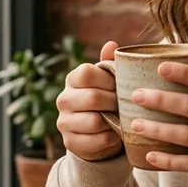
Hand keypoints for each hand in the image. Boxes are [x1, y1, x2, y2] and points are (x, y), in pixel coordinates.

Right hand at [56, 41, 123, 161]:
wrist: (96, 134)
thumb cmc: (106, 101)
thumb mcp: (108, 82)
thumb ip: (109, 64)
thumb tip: (111, 44)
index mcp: (73, 79)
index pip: (87, 73)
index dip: (108, 80)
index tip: (119, 86)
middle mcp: (63, 99)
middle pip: (93, 98)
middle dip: (114, 103)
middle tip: (124, 105)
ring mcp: (63, 122)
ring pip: (94, 121)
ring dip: (113, 122)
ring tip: (120, 120)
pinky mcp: (70, 142)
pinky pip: (96, 140)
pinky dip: (111, 139)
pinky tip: (114, 134)